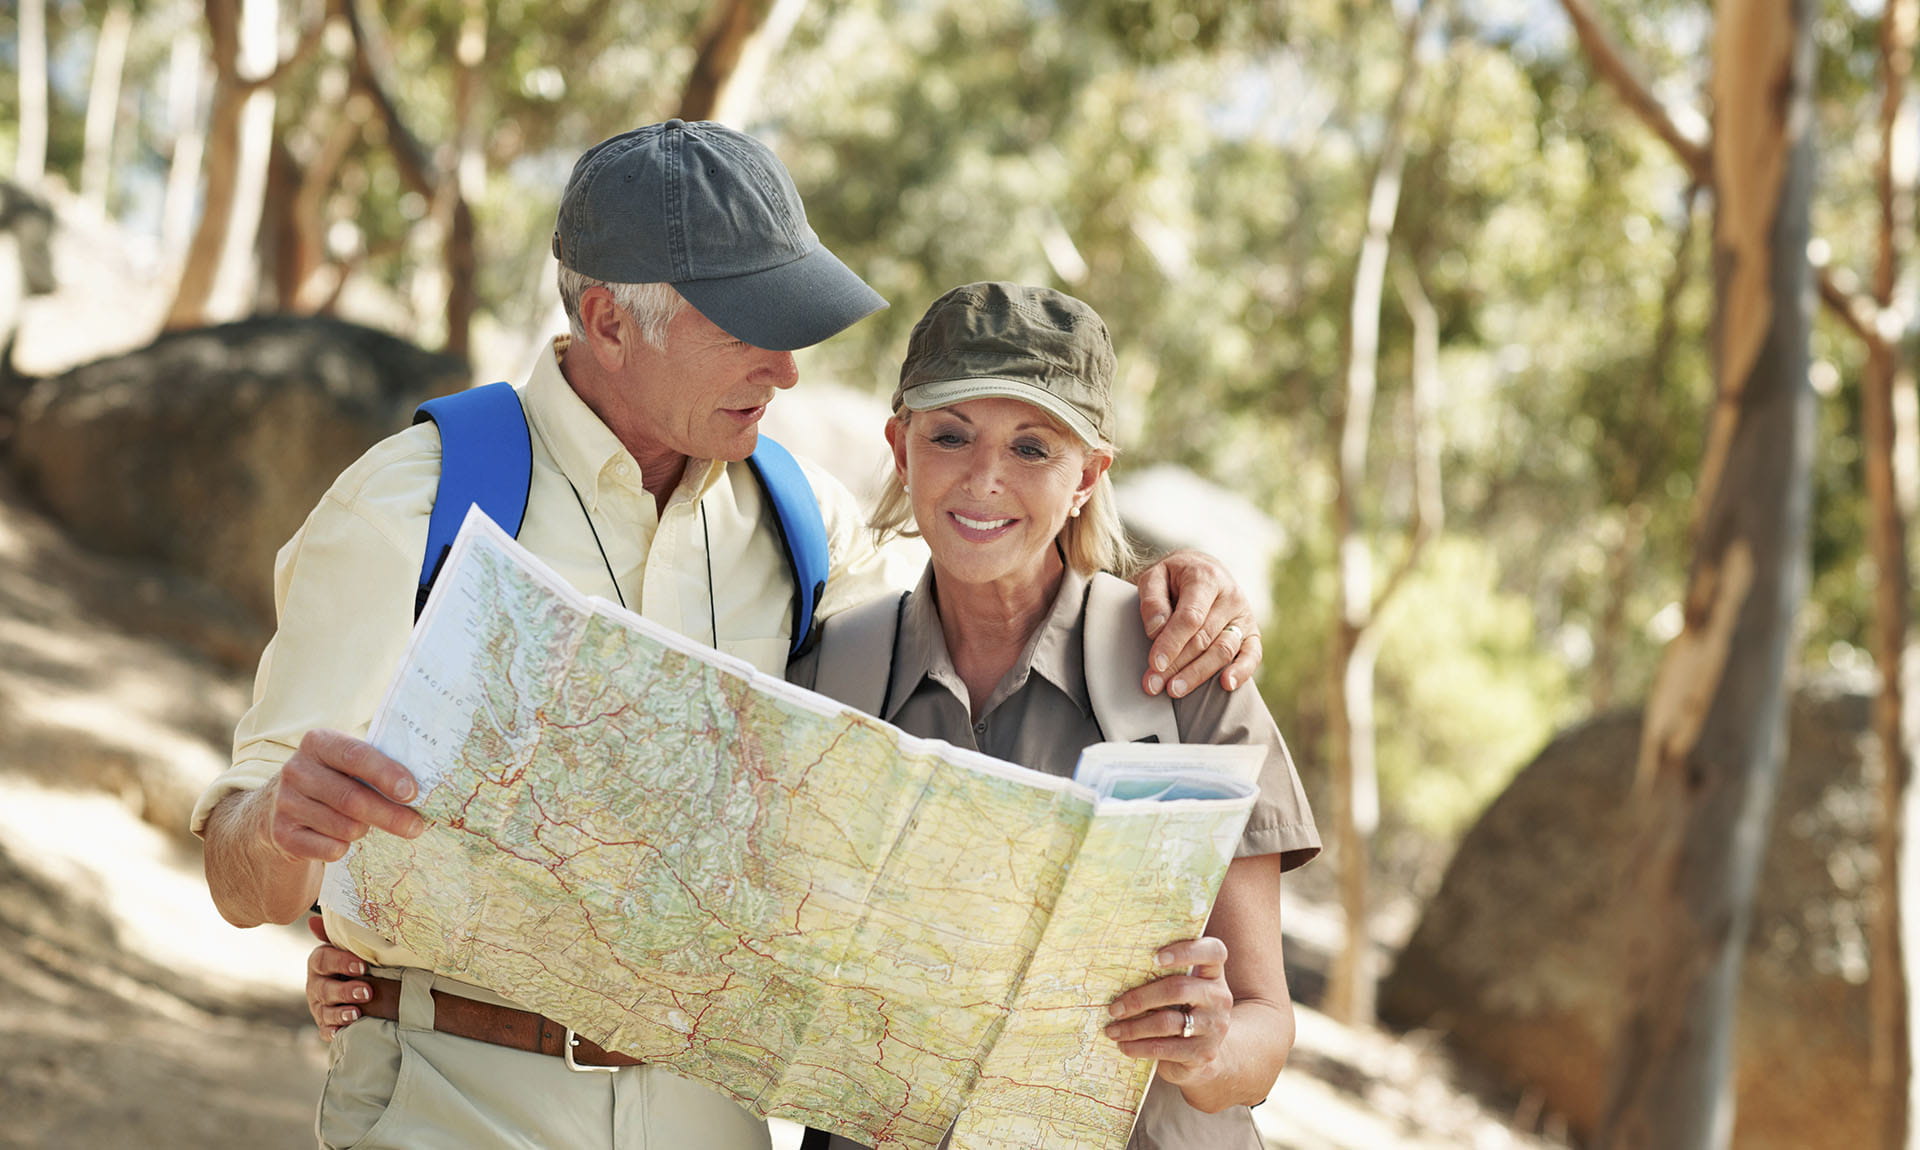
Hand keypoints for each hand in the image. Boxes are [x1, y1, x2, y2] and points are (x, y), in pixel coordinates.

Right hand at [265, 728, 424, 863]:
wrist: (282, 805)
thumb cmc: (335, 778)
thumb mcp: (349, 763)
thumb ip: (379, 767)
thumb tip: (418, 791)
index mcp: (318, 742)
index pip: (356, 756)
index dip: (387, 775)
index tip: (412, 793)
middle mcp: (296, 769)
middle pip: (352, 799)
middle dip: (390, 815)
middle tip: (416, 826)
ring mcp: (285, 802)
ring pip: (345, 827)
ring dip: (366, 830)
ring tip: (366, 824)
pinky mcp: (282, 833)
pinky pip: (330, 849)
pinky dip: (344, 847)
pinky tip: (341, 837)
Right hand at [306, 915, 372, 1040]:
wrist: (366, 987)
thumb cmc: (359, 962)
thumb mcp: (354, 946)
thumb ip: (340, 934)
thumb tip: (314, 920)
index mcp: (321, 962)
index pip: (324, 960)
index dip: (342, 962)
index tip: (363, 966)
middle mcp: (316, 984)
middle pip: (325, 988)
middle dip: (346, 990)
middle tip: (367, 991)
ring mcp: (319, 1007)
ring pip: (325, 1011)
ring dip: (341, 1012)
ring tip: (357, 1013)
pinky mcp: (326, 1025)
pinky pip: (326, 1031)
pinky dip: (335, 1031)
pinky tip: (343, 1031)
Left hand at [1102, 936, 1234, 1089]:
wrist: (1203, 1052)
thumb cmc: (1182, 1009)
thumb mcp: (1181, 987)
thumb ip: (1163, 973)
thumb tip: (1116, 964)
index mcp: (1213, 973)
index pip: (1213, 951)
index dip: (1186, 951)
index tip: (1155, 957)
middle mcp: (1219, 997)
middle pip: (1178, 989)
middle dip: (1139, 998)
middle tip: (1114, 1008)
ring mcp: (1214, 1026)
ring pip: (1167, 1022)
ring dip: (1133, 1027)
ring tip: (1112, 1030)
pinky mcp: (1204, 1053)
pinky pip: (1165, 1048)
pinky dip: (1139, 1047)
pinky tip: (1124, 1045)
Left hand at [1135, 550, 1262, 695]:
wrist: (1202, 569)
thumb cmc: (1174, 577)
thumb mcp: (1154, 576)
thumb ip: (1152, 600)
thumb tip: (1157, 629)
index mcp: (1206, 579)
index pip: (1190, 616)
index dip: (1172, 642)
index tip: (1154, 664)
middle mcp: (1230, 596)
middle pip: (1204, 638)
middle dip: (1177, 665)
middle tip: (1153, 685)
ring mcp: (1243, 616)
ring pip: (1223, 650)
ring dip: (1198, 674)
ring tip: (1174, 690)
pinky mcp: (1252, 632)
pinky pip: (1252, 655)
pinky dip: (1241, 672)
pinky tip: (1225, 685)